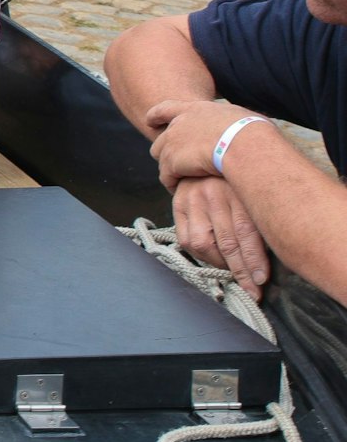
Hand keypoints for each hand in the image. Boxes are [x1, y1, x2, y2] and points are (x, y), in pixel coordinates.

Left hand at [146, 97, 262, 187]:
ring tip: (183, 181)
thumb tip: (242, 126)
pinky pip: (166, 177)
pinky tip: (181, 191)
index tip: (149, 121)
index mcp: (194, 109)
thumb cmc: (253, 132)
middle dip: (168, 152)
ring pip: (162, 160)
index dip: (156, 115)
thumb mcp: (241, 117)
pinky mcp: (172, 163)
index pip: (166, 108)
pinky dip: (173, 185)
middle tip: (181, 165)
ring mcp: (172, 143)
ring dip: (171, 170)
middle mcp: (178, 124)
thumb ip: (232, 121)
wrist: (244, 145)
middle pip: (161, 139)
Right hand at [171, 174, 271, 288]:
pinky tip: (211, 259)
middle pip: (228, 242)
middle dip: (241, 271)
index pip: (247, 234)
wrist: (211, 151)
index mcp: (238, 191)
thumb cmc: (239, 180)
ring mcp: (192, 198)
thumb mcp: (253, 194)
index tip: (260, 282)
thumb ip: (258, 220)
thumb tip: (265, 258)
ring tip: (230, 272)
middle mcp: (214, 194)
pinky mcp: (178, 203)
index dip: (254, 262)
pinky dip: (199, 254)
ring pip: (203, 243)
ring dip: (218, 263)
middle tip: (250, 290)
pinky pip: (185, 238)